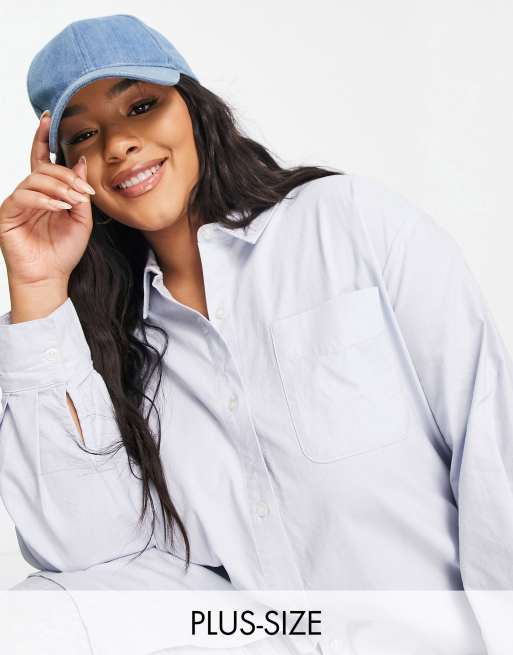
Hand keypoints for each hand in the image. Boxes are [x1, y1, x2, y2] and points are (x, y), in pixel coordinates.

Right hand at [0, 111, 95, 287]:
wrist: (51, 276)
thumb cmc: (64, 251)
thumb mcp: (82, 220)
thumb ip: (80, 192)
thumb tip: (80, 162)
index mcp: (47, 192)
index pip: (43, 160)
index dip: (44, 138)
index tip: (49, 117)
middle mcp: (31, 193)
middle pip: (43, 168)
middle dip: (66, 175)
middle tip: (82, 190)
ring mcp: (18, 202)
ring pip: (35, 179)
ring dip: (58, 187)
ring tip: (73, 202)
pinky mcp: (8, 213)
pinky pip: (24, 196)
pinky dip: (43, 199)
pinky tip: (58, 207)